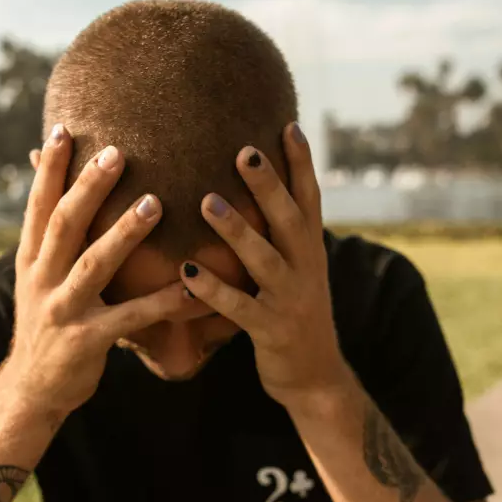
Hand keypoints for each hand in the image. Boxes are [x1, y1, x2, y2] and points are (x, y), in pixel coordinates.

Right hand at [5, 125, 189, 416]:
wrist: (31, 391)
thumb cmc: (46, 326)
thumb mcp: (37, 279)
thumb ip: (48, 239)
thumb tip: (45, 190)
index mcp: (31, 260)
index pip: (38, 205)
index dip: (48, 169)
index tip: (62, 130)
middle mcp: (41, 280)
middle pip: (64, 224)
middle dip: (89, 187)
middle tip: (117, 152)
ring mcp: (62, 311)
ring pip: (94, 265)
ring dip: (124, 233)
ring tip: (156, 203)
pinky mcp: (85, 342)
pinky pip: (128, 319)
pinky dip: (159, 302)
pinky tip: (189, 287)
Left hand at [179, 123, 351, 409]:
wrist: (315, 378)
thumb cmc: (293, 313)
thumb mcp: (296, 268)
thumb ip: (280, 233)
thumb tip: (261, 188)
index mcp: (311, 249)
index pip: (309, 197)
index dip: (301, 162)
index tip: (288, 124)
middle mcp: (306, 268)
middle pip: (288, 219)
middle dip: (268, 184)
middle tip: (244, 151)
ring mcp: (290, 300)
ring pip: (263, 259)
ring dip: (235, 230)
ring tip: (206, 202)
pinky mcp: (271, 330)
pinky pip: (238, 307)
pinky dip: (212, 289)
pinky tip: (186, 271)